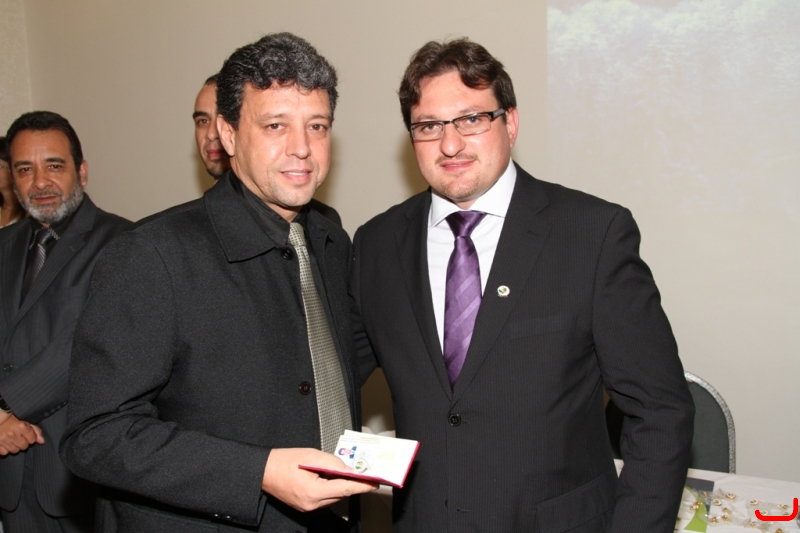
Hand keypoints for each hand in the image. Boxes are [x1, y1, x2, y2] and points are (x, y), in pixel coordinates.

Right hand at [0, 415, 44, 455]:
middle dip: (23, 442)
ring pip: (15, 450)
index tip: (27, 434)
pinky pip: (4, 452)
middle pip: (24, 446)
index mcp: (22, 426)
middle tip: (19, 436)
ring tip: (12, 439)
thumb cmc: (11, 415)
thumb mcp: (24, 419)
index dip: (31, 437)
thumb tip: (42, 441)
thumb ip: (34, 429)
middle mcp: (13, 434)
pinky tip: (5, 443)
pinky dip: (5, 449)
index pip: (32, 440)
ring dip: (15, 446)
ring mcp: (3, 440)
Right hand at [262, 448, 377, 511]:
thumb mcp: (311, 455)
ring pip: (334, 497)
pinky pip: (325, 498)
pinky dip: (332, 489)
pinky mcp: (305, 506)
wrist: (263, 471)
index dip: (362, 485)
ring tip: (351, 474)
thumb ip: (333, 462)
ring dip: (342, 486)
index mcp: (313, 492)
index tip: (375, 483)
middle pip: (341, 494)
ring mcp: (308, 507)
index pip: (344, 489)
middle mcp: (311, 504)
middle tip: (367, 475)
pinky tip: (335, 479)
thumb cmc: (283, 461)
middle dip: (354, 484)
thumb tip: (348, 468)